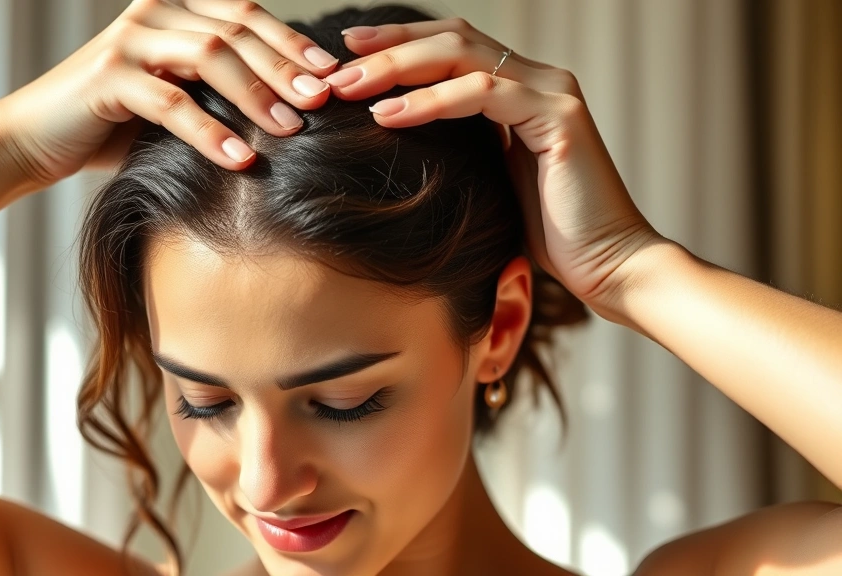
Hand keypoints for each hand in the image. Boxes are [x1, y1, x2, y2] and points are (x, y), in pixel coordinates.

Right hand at [0, 0, 337, 189]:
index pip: (246, 16)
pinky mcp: (109, 75)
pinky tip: (241, 158)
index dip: (291, 43)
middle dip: (285, 67)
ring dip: (256, 93)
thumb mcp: (176, 102)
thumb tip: (293, 112)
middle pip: (236, 31)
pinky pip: (172, 102)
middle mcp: (154, 13)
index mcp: (175, 12)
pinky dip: (210, 131)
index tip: (332, 74)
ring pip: (210, 56)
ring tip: (292, 128)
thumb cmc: (113, 126)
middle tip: (323, 100)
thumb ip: (219, 94)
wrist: (35, 140)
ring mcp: (130, 39)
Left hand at [325, 19, 663, 318]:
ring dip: (398, 67)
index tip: (348, 56)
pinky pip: (483, 93)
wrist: (608, 265)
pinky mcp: (559, 117)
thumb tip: (400, 144)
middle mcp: (539, 80)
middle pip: (451, 38)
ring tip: (348, 87)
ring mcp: (551, 93)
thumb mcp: (490, 181)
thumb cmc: (549, 235)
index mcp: (521, 90)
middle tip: (336, 62)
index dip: (399, 44)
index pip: (452, 46)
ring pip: (462, 55)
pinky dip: (431, 101)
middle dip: (389, 46)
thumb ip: (460, 150)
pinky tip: (388, 114)